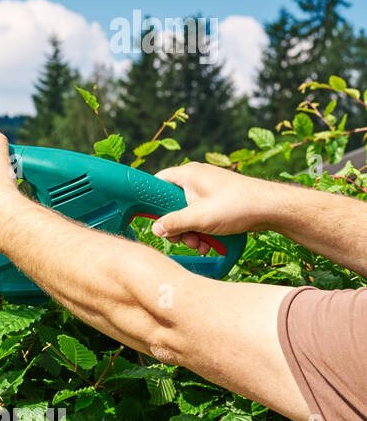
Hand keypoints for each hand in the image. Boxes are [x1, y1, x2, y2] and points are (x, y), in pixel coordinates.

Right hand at [152, 162, 279, 248]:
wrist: (274, 207)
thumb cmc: (238, 206)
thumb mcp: (199, 218)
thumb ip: (173, 223)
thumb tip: (156, 229)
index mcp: (187, 175)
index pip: (157, 182)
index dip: (150, 200)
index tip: (147, 217)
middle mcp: (196, 179)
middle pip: (172, 203)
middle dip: (176, 226)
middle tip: (182, 239)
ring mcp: (208, 189)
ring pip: (187, 212)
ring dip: (190, 231)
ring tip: (201, 245)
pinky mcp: (218, 200)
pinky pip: (201, 214)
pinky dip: (202, 229)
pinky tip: (210, 243)